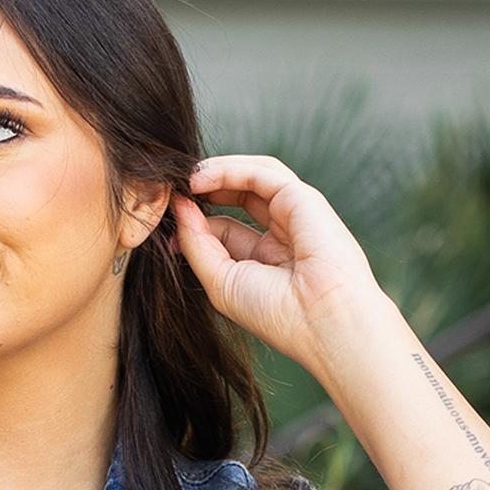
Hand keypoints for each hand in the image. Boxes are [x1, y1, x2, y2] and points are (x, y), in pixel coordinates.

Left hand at [169, 154, 387, 374]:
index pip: (223, 228)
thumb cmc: (277, 313)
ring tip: (184, 179)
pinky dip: (230, 170)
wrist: (323, 320)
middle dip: (205, 190)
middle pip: (236, 198)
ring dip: (215, 173)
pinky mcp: (302, 198)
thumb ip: (198, 245)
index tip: (166, 223)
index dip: (194, 221)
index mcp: (264, 260)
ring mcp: (294, 214)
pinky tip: (201, 178)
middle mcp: (280, 234)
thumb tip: (179, 209)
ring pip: (250, 178)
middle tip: (172, 189)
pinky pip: (262, 173)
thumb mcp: (221, 282)